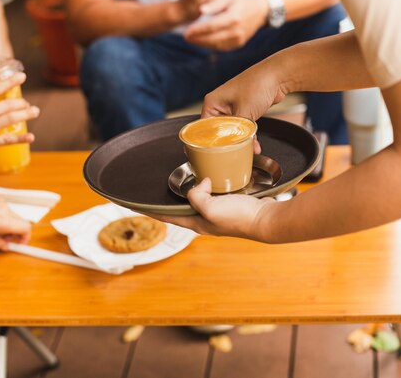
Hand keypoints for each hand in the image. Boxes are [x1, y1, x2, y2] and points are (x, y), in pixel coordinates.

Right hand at [0, 72, 38, 168]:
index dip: (10, 81)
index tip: (22, 77)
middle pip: (7, 104)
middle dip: (22, 103)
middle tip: (30, 104)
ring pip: (10, 119)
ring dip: (25, 115)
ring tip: (35, 112)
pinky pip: (7, 139)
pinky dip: (21, 138)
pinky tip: (31, 137)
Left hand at [0, 180, 30, 249]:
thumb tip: (5, 246)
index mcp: (3, 220)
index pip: (26, 228)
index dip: (26, 238)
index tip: (19, 243)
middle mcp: (5, 209)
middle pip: (22, 222)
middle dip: (17, 233)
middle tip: (5, 240)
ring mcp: (2, 202)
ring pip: (14, 217)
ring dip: (9, 226)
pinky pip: (6, 211)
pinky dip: (3, 219)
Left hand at [147, 178, 275, 241]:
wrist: (266, 220)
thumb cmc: (239, 217)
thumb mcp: (211, 208)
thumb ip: (197, 196)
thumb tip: (201, 183)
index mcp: (196, 223)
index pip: (166, 216)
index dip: (150, 210)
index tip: (134, 205)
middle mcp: (204, 220)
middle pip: (180, 207)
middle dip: (168, 199)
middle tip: (157, 187)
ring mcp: (217, 213)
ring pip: (197, 199)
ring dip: (189, 190)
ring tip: (181, 178)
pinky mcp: (230, 205)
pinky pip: (214, 193)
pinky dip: (208, 185)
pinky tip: (211, 176)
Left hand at [185, 0, 267, 50]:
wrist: (260, 12)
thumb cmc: (241, 2)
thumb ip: (214, 3)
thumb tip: (200, 10)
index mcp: (233, 17)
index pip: (211, 27)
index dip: (197, 31)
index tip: (186, 32)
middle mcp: (236, 31)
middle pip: (212, 39)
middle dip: (197, 39)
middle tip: (186, 38)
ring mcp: (238, 39)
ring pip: (216, 45)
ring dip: (202, 44)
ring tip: (192, 40)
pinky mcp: (238, 44)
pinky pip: (222, 47)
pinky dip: (211, 45)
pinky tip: (202, 42)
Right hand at [201, 58, 287, 152]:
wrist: (278, 75)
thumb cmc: (257, 84)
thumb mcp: (245, 112)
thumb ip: (240, 132)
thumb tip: (241, 148)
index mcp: (212, 102)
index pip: (204, 127)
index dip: (210, 141)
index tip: (215, 154)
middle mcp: (219, 105)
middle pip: (218, 130)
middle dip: (228, 142)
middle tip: (232, 153)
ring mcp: (232, 108)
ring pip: (231, 130)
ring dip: (240, 140)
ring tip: (245, 150)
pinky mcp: (243, 111)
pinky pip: (242, 127)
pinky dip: (248, 136)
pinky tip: (254, 146)